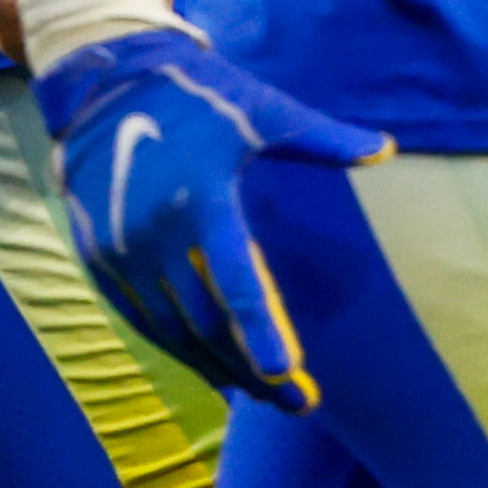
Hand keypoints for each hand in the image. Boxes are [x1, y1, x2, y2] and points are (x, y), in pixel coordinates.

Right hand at [35, 29, 390, 408]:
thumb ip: (323, 137)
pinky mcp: (100, 259)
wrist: (104, 85)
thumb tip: (387, 149)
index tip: (286, 373)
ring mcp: (121, 252)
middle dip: (253, 369)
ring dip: (218, 368)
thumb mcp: (263, 109)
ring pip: (173, 330)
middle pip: (207, 321)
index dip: (260, 329)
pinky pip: (142, 319)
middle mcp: (155, 235)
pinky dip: (178, 350)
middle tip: (299, 402)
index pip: (234, 279)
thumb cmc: (198, 95)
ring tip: (263, 396)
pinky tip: (212, 369)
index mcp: (201, 199)